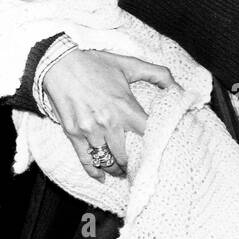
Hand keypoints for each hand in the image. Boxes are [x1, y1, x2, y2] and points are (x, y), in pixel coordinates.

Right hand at [43, 49, 172, 179]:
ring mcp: (89, 130)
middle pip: (128, 156)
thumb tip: (180, 87)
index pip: (149, 136)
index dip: (158, 146)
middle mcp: (108, 123)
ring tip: (124, 171)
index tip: (163, 152)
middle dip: (135, 164)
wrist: (58, 62)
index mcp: (125, 107)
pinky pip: (86, 160)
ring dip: (117, 169)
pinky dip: (94, 171)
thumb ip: (158, 74)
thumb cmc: (94, 63)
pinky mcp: (73, 134)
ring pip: (108, 161)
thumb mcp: (129, 64)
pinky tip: (102, 177)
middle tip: (141, 167)